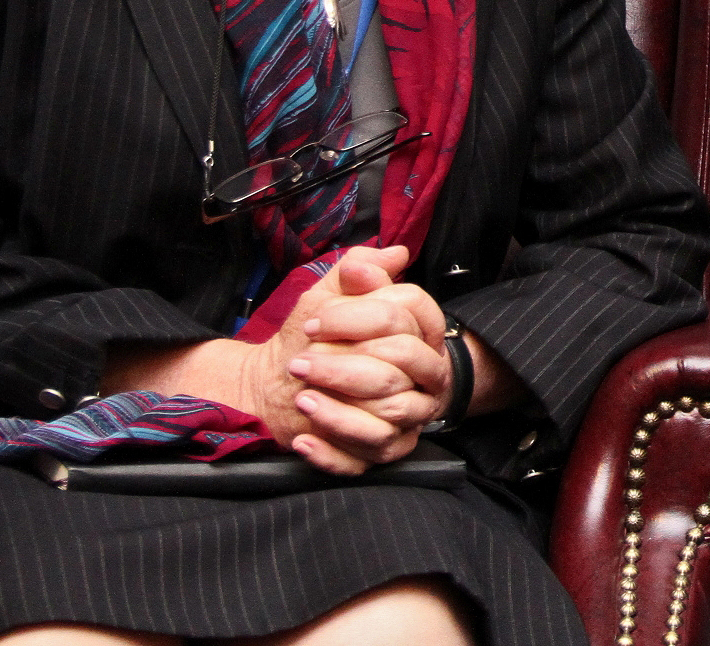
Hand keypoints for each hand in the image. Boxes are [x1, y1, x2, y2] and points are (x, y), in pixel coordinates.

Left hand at [267, 246, 451, 473]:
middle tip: (301, 363)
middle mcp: (425, 376)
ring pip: (388, 415)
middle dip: (346, 365)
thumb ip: (356, 271)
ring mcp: (409, 417)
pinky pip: (367, 456)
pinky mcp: (386, 452)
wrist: (284, 387)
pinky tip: (304, 438)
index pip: (410, 313)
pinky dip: (332, 450)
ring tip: (302, 398)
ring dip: (340, 410)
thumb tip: (392, 252)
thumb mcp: (330, 298)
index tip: (316, 322)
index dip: (362, 316)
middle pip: (399, 364)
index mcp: (419, 333)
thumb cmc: (316, 341)